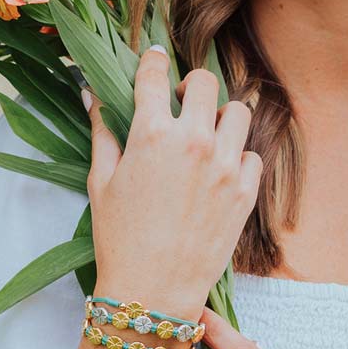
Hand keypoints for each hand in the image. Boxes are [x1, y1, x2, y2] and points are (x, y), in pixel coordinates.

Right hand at [82, 47, 262, 311]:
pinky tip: (221, 169)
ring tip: (207, 133)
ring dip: (221, 115)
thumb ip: (103, 132)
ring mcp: (226, 165)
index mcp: (152, 133)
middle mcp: (195, 141)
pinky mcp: (246, 191)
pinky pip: (254, 154)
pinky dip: (240, 155)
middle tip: (182, 100)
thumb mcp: (102, 181)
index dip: (152, 61)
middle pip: (204, 82)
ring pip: (238, 111)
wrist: (154, 290)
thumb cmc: (119, 238)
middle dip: (190, 85)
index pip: (154, 75)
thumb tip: (93, 95)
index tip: (154, 58)